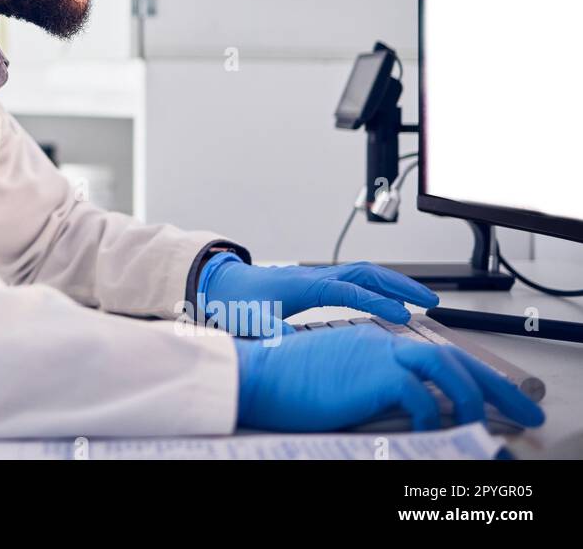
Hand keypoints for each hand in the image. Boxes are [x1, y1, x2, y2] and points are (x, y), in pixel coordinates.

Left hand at [204, 258, 439, 336]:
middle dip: (401, 284)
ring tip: (423, 299)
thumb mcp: (250, 320)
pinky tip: (392, 301)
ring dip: (395, 283)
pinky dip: (380, 287)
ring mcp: (319, 277)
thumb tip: (286, 345)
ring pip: (365, 273)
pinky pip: (357, 280)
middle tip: (431, 300)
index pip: (350, 291)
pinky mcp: (318, 283)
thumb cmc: (237, 302)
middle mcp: (316, 276)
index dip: (377, 303)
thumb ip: (268, 330)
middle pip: (367, 273)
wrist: (222, 284)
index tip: (402, 316)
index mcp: (305, 286)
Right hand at [233, 326, 545, 431]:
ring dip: (471, 398)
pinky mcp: (375, 374)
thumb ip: (365, 384)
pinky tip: (432, 434)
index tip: (486, 394)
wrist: (257, 377)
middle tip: (521, 407)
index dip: (465, 373)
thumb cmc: (285, 384)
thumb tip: (395, 408)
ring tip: (480, 424)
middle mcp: (381, 343)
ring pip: (446, 369)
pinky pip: (423, 397)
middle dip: (492, 384)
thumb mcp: (335, 381)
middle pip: (451, 356)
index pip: (432, 354)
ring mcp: (380, 355)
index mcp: (372, 344)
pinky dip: (434, 417)